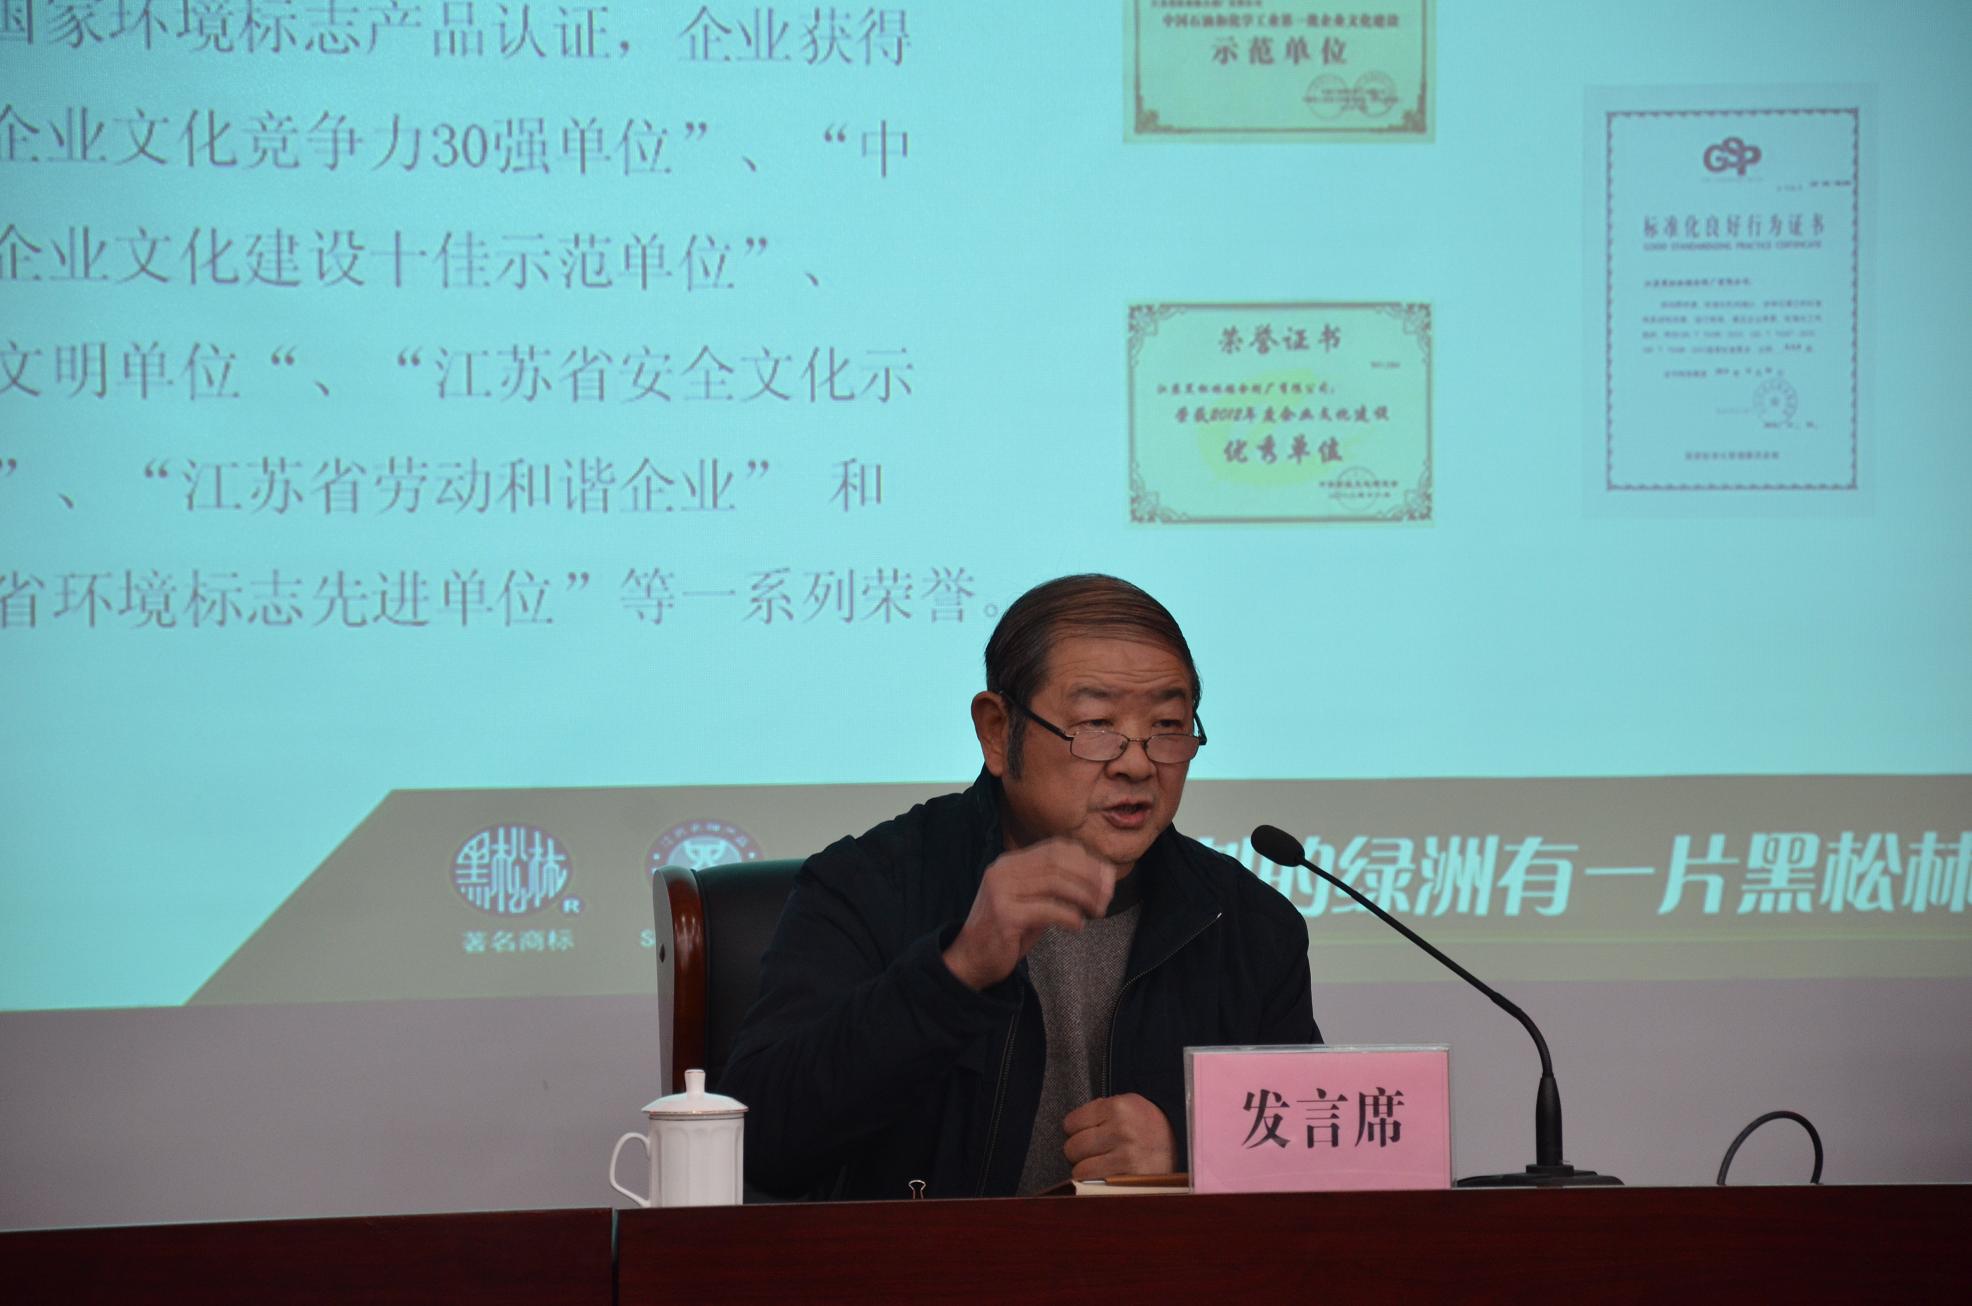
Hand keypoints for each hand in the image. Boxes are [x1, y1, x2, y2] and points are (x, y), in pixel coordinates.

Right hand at [940, 838, 1114, 990]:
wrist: (972, 959)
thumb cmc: (1008, 932)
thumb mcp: (1032, 902)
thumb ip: (1056, 888)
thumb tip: (1099, 879)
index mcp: (1010, 863)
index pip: (1056, 848)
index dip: (1087, 860)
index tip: (1107, 877)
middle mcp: (1003, 870)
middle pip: (1058, 861)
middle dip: (1090, 876)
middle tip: (1107, 896)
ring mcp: (1001, 891)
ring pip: (1056, 883)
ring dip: (1084, 897)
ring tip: (1098, 911)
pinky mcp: (1005, 914)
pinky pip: (1048, 910)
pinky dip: (1070, 917)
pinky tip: (1078, 926)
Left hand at [1062, 1094, 1174, 1180]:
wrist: (1185, 1145)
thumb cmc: (1148, 1125)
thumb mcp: (1127, 1106)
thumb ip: (1099, 1111)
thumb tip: (1070, 1127)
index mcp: (1118, 1106)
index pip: (1070, 1124)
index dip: (1077, 1130)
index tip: (1089, 1133)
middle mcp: (1121, 1130)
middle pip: (1072, 1147)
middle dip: (1080, 1152)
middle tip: (1097, 1151)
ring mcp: (1126, 1156)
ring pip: (1079, 1170)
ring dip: (1087, 1171)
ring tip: (1104, 1164)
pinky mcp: (1130, 1179)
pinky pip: (1093, 1185)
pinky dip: (1096, 1184)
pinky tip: (1109, 1176)